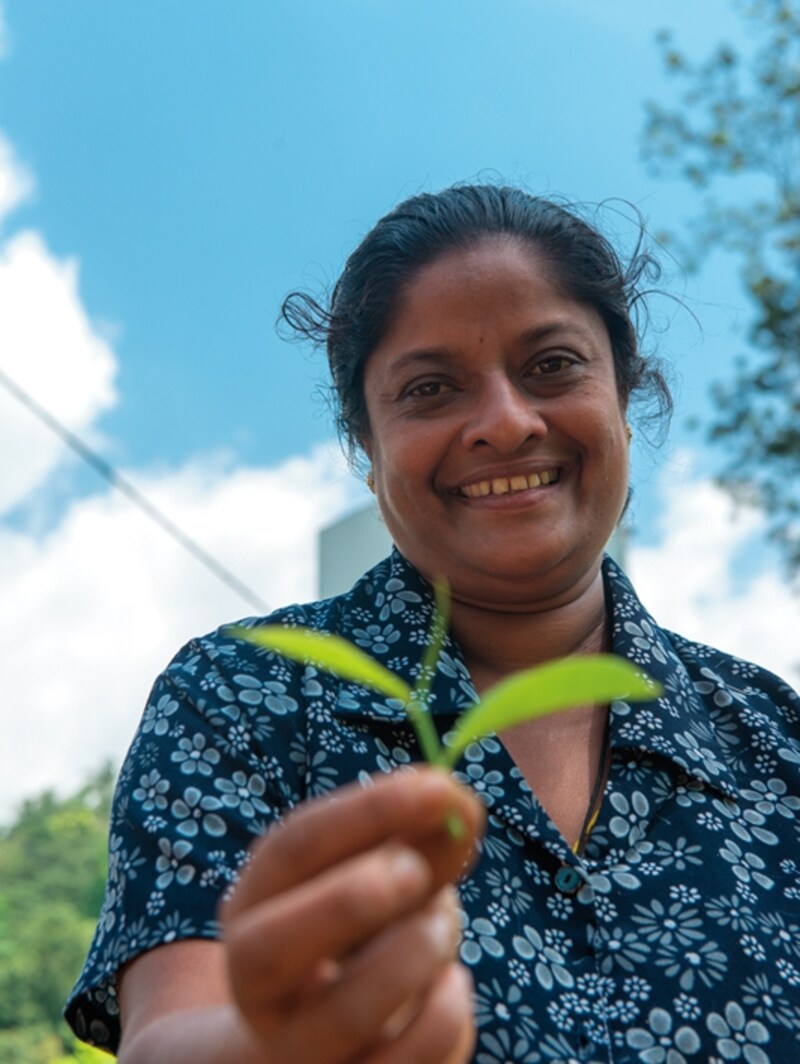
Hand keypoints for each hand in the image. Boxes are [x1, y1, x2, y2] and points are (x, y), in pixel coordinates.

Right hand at [221, 767, 484, 1062]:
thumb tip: (460, 804)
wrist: (316, 1041)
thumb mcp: (376, 876)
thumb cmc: (357, 934)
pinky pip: (407, 1061)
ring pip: (346, 1016)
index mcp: (254, 903)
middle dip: (349, 901)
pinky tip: (451, 981)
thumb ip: (418, 839)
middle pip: (271, 947)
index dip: (365, 812)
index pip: (292, 849)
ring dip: (415, 955)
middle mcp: (256, 982)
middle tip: (415, 870)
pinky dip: (446, 1011)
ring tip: (443, 920)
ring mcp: (296, 1048)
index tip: (438, 785)